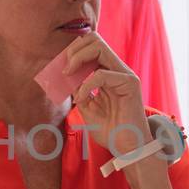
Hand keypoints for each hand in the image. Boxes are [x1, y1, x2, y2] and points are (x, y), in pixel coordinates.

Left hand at [61, 33, 150, 158]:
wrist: (127, 148)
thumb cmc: (109, 130)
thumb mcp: (86, 107)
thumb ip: (77, 89)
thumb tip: (63, 75)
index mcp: (108, 72)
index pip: (90, 47)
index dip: (72, 52)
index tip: (59, 68)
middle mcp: (118, 69)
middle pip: (95, 39)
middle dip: (74, 50)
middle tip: (63, 69)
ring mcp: (125, 74)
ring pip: (99, 47)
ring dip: (77, 59)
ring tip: (67, 76)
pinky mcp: (130, 84)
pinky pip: (101, 74)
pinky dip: (85, 85)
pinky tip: (80, 98)